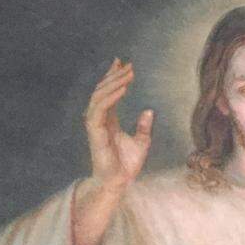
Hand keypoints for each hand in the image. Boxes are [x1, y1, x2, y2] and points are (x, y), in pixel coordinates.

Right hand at [83, 58, 152, 192]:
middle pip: (103, 90)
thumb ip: (144, 126)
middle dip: (115, 75)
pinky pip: (101, 108)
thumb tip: (149, 110)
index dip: (114, 77)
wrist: (119, 181)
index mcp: (108, 119)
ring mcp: (95, 123)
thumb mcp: (142, 142)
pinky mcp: (95, 130)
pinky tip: (123, 88)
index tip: (122, 63)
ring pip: (100, 95)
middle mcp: (99, 118)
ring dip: (114, 82)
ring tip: (128, 73)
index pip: (109, 92)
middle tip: (128, 64)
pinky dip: (112, 96)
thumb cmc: (127, 165)